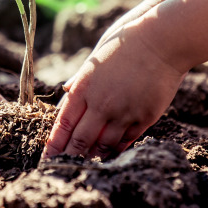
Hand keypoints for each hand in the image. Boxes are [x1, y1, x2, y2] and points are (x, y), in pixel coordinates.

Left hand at [42, 16, 186, 159]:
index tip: (48, 156)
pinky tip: (111, 153)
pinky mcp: (144, 116)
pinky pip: (127, 139)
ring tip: (86, 165)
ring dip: (94, 155)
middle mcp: (101, 104)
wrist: (160, 40)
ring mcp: (123, 112)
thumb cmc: (125, 43)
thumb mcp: (96, 58)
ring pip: (104, 144)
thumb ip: (81, 79)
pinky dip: (117, 148)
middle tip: (63, 167)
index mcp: (84, 87)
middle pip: (81, 140)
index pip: (63, 123)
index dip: (55, 143)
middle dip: (70, 156)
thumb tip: (67, 92)